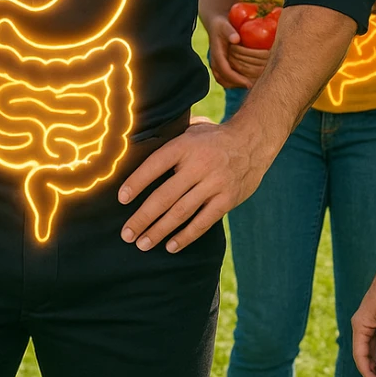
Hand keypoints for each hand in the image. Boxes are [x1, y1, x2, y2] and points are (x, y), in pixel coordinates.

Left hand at [117, 109, 271, 254]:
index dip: (137, 182)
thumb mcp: (191, 130)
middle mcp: (199, 165)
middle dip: (143, 217)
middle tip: (127, 234)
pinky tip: (170, 246)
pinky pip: (204, 221)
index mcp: (184, 146)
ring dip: (160, 231)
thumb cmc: (213, 138)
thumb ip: (169, 140)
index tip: (121, 199)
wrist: (253, 140)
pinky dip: (186, 235)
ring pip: (181, 212)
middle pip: (165, 196)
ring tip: (143, 244)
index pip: (155, 165)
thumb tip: (137, 147)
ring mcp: (214, 184)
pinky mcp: (227, 199)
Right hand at [206, 14, 270, 90]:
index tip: (249, 84)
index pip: (225, 71)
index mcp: (216, 54)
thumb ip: (229, 32)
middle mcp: (215, 62)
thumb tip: (235, 39)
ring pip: (225, 81)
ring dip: (236, 85)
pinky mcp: (221, 66)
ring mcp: (217, 65)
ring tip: (251, 85)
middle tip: (254, 87)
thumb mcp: (225, 25)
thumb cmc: (222, 25)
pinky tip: (246, 81)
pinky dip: (235, 82)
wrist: (215, 25)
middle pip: (224, 80)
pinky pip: (226, 79)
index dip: (237, 79)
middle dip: (238, 85)